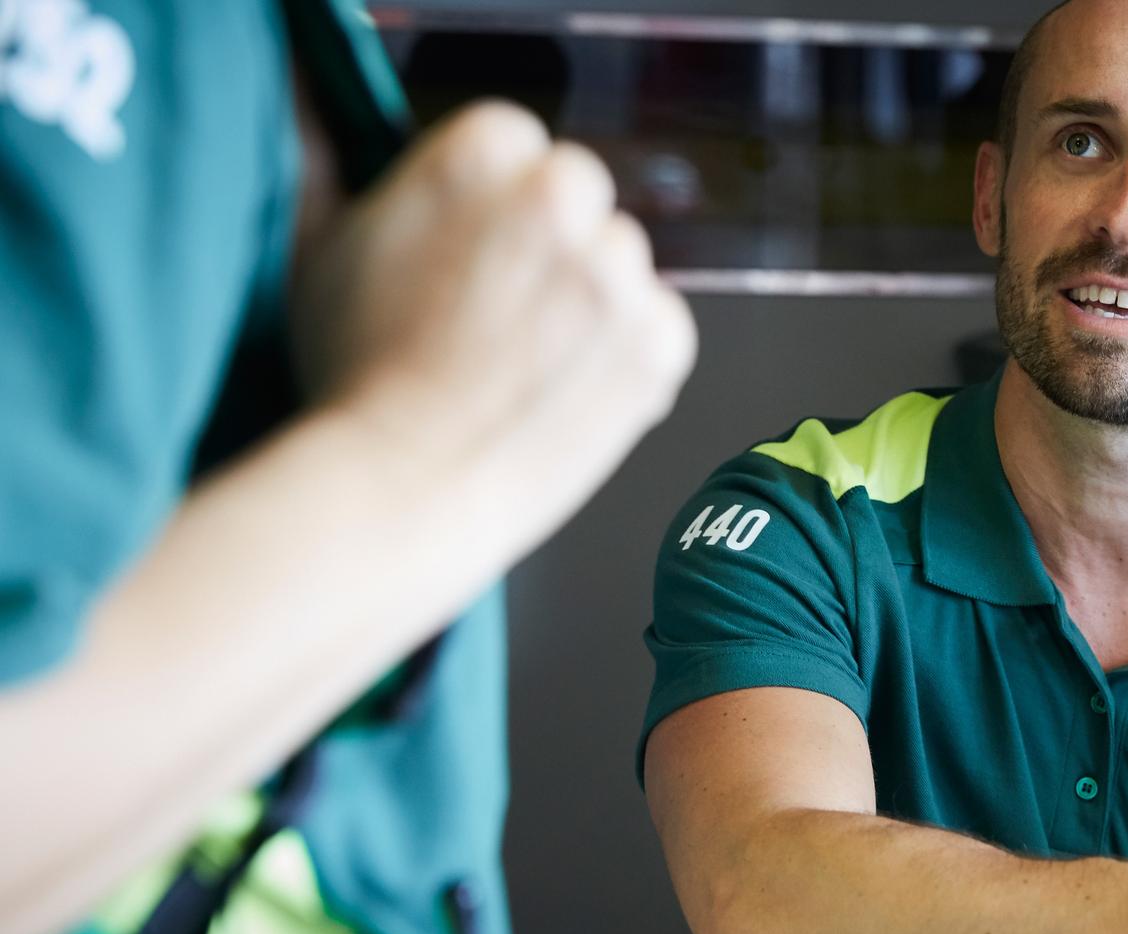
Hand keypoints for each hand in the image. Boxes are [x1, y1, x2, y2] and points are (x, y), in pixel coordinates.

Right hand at [289, 100, 696, 512]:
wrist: (401, 487)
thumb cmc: (351, 374)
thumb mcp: (317, 243)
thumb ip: (332, 159)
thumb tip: (318, 104)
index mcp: (482, 148)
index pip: (516, 142)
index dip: (491, 205)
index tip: (468, 251)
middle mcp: (561, 196)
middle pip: (577, 198)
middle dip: (548, 245)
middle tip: (496, 313)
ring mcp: (618, 271)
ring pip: (620, 265)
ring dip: (591, 303)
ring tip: (525, 364)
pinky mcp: (659, 341)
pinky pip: (662, 328)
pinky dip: (630, 358)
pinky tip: (566, 391)